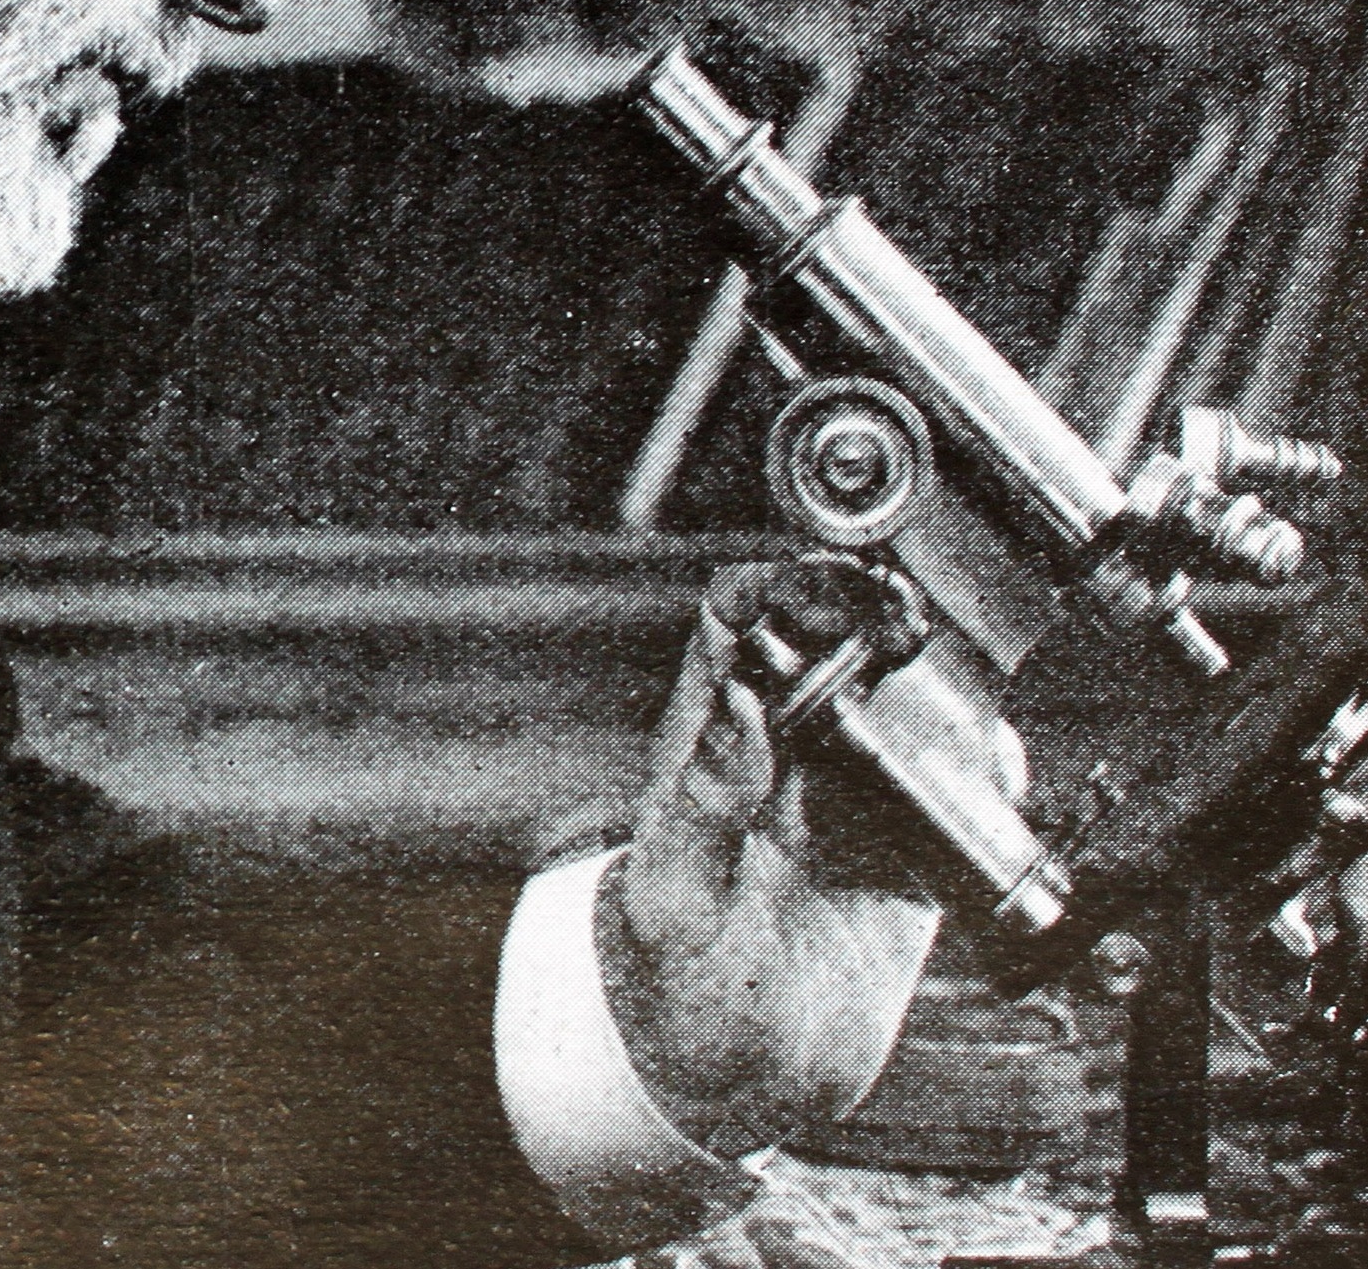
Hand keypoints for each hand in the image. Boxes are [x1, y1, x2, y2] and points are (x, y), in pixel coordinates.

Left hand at [612, 585, 946, 1155]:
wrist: (731, 1087)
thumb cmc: (673, 987)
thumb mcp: (677, 898)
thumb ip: (706, 802)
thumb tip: (743, 705)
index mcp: (713, 743)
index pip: (738, 619)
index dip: (780, 582)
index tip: (832, 581)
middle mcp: (786, 756)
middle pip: (835, 644)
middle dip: (882, 617)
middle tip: (923, 625)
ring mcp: (849, 802)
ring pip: (904, 707)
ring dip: (942, 689)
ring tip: (970, 697)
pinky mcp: (905, 858)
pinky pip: (954, 796)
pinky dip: (984, 776)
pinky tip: (996, 780)